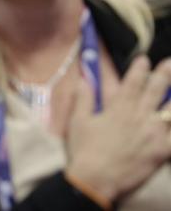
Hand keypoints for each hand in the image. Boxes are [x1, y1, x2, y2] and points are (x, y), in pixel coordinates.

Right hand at [65, 56, 170, 201]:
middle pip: (157, 89)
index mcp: (119, 108)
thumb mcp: (78, 122)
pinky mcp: (162, 150)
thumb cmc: (84, 150)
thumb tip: (83, 80)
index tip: (144, 60)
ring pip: (170, 110)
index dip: (140, 68)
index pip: (133, 82)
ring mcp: (154, 133)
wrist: (95, 179)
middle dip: (165, 74)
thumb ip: (83, 99)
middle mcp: (139, 116)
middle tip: (169, 63)